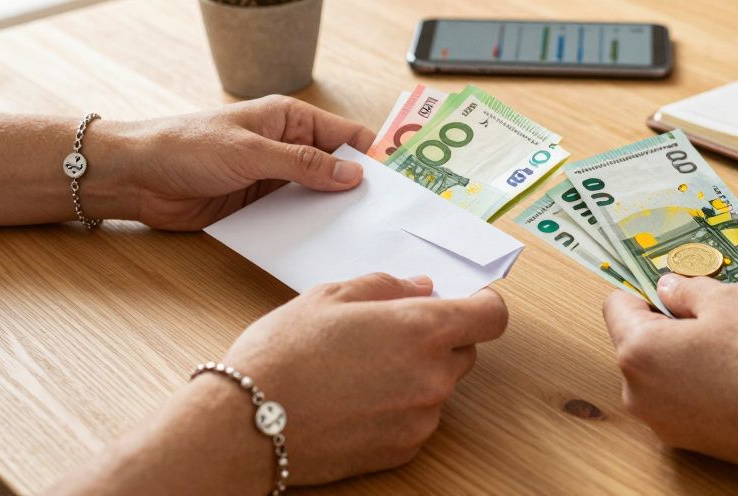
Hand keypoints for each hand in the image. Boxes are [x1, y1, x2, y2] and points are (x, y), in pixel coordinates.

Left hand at [95, 96, 375, 229]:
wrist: (134, 177)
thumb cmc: (186, 146)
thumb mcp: (250, 152)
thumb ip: (303, 164)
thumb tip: (353, 174)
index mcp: (290, 119)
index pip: (347, 135)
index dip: (374, 156)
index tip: (400, 184)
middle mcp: (287, 147)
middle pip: (337, 169)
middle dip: (359, 191)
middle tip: (388, 218)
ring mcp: (273, 178)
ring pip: (317, 197)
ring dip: (332, 214)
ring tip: (362, 237)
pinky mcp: (258, 206)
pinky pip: (292, 218)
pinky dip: (306, 229)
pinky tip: (323, 246)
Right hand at [223, 273, 508, 484]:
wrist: (246, 424)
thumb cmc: (283, 354)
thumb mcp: (330, 295)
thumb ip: (386, 286)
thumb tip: (422, 288)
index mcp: (422, 328)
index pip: (492, 316)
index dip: (482, 305)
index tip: (469, 302)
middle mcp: (433, 376)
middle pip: (465, 350)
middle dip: (439, 338)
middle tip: (389, 333)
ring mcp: (422, 418)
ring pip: (439, 386)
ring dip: (417, 373)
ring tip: (361, 369)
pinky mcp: (404, 450)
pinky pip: (418, 419)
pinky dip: (400, 407)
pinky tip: (356, 399)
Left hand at [603, 275, 737, 472]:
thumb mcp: (728, 299)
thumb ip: (686, 287)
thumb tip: (667, 287)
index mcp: (637, 352)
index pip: (617, 304)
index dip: (645, 286)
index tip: (672, 280)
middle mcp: (637, 392)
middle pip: (638, 338)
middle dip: (668, 319)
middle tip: (711, 308)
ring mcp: (660, 420)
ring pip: (661, 368)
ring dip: (685, 349)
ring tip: (729, 340)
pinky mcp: (686, 439)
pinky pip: (679, 395)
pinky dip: (698, 378)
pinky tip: (734, 370)